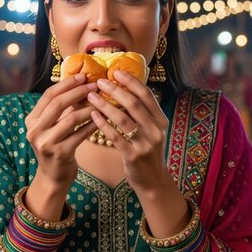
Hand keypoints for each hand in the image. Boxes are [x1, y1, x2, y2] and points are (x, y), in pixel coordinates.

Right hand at [25, 74, 97, 188]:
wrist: (53, 176)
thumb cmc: (55, 146)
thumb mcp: (50, 127)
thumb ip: (59, 108)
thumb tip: (80, 83)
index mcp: (31, 120)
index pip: (48, 95)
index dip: (66, 84)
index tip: (82, 76)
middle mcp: (35, 130)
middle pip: (58, 103)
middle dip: (78, 92)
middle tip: (94, 86)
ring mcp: (46, 143)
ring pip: (71, 118)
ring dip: (89, 108)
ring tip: (101, 102)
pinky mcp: (61, 153)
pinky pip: (81, 134)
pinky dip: (93, 124)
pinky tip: (102, 119)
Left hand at [87, 70, 172, 193]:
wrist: (153, 180)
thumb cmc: (147, 150)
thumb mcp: (152, 130)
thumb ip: (142, 112)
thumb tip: (124, 87)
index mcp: (161, 120)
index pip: (146, 94)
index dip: (131, 81)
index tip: (116, 72)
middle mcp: (156, 130)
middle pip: (133, 103)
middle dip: (115, 90)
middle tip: (99, 82)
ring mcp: (145, 144)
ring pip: (123, 118)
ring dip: (105, 105)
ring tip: (91, 96)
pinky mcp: (133, 156)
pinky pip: (115, 136)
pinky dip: (103, 124)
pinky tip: (93, 115)